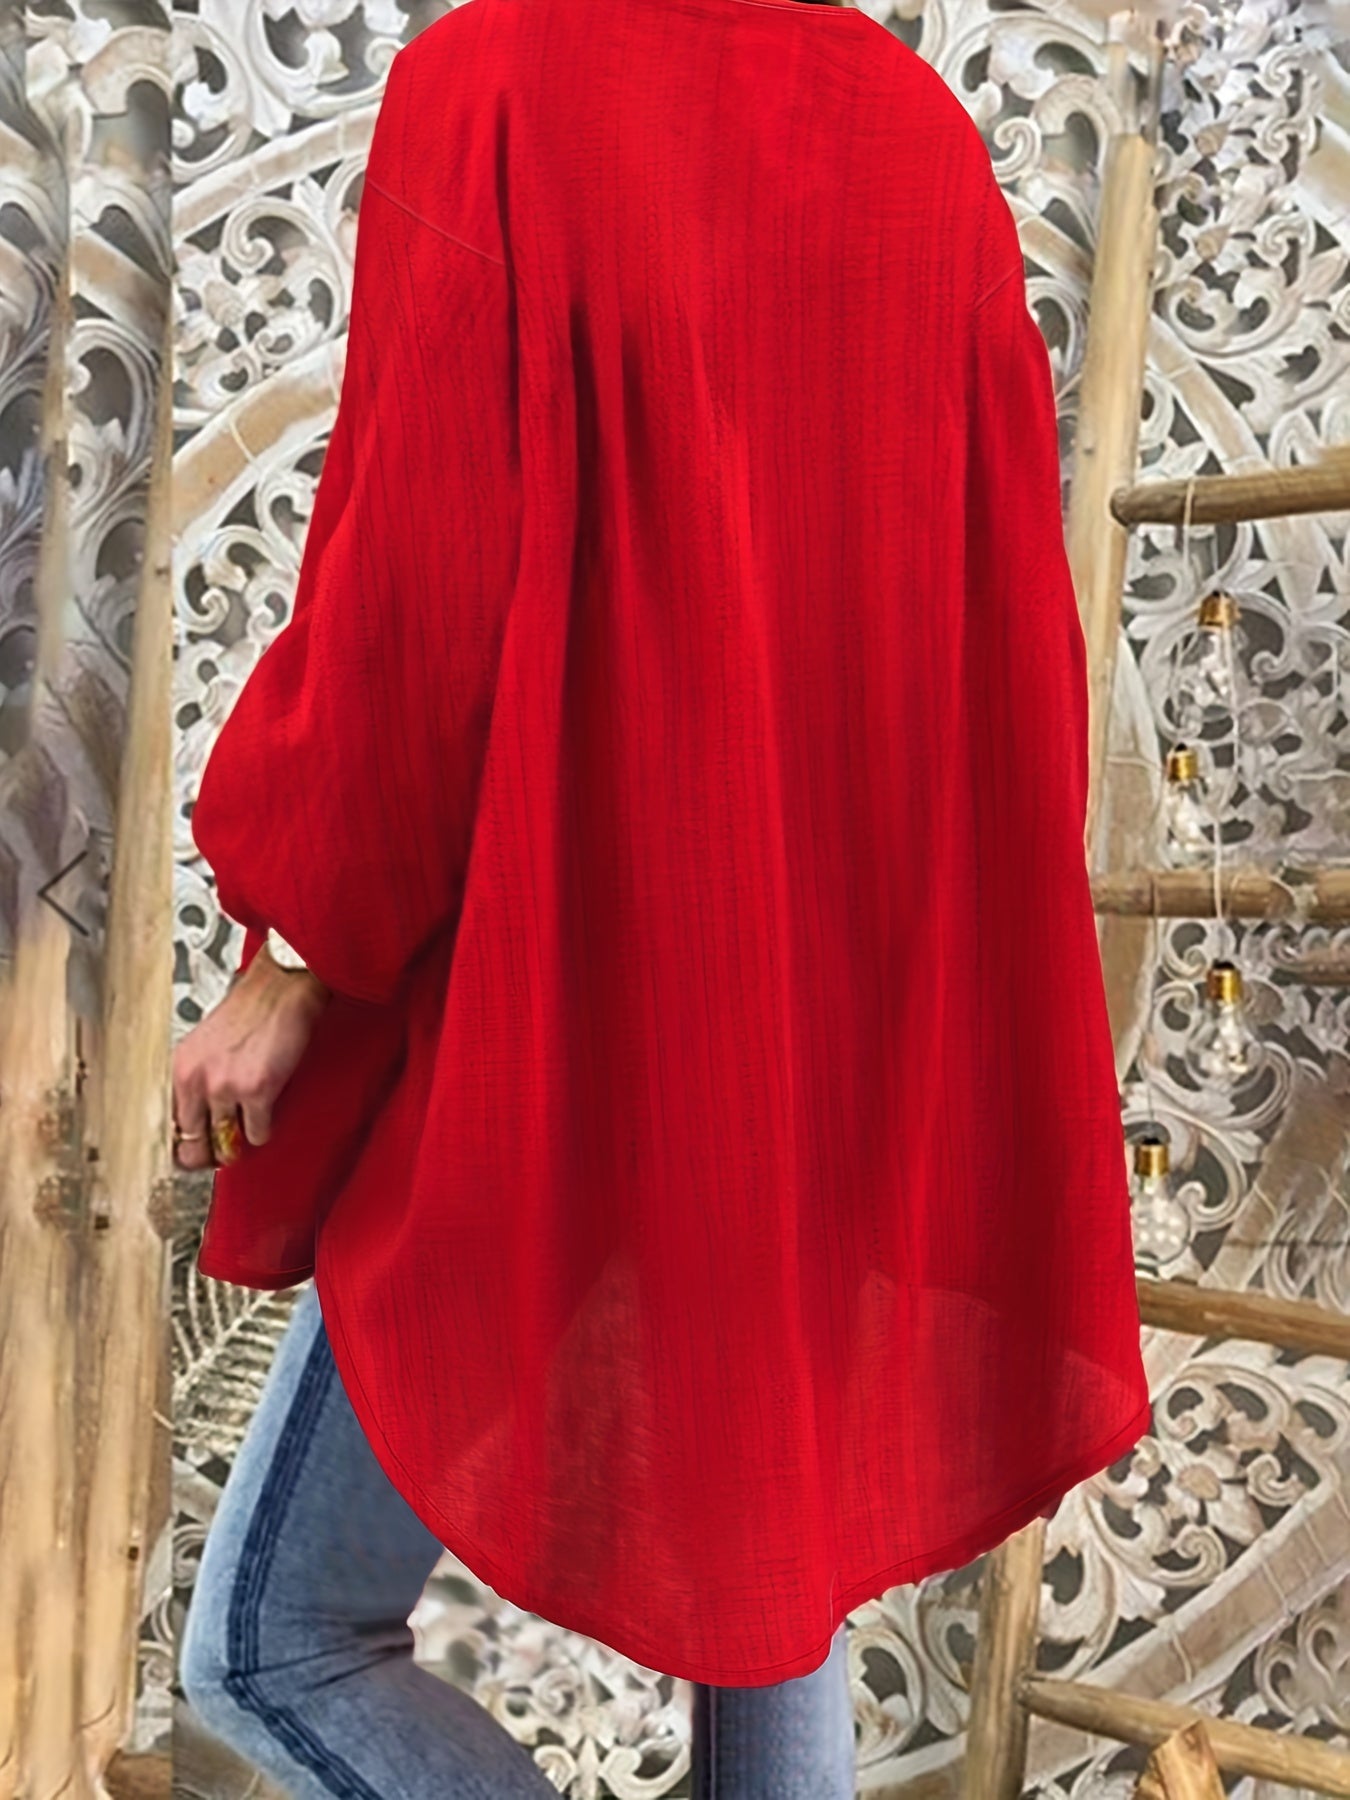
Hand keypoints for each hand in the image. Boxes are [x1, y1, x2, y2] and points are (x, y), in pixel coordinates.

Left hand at [172, 944, 331, 1168]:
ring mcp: (225, 1088)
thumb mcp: (205, 1046)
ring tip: (246, 1131)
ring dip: (238, 1144)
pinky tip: (267, 1115)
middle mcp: (196, 1080)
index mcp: (180, 1069)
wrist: (280, 989)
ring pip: (226, 1145)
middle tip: (221, 1154)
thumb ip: (198, 1081)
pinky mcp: (257, 1091)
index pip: (167, 1127)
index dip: (181, 1146)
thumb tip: (199, 1120)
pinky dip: (263, 1131)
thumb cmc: (250, 1012)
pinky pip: (257, 1134)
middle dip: (208, 1157)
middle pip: (192, 1147)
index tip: (192, 1153)